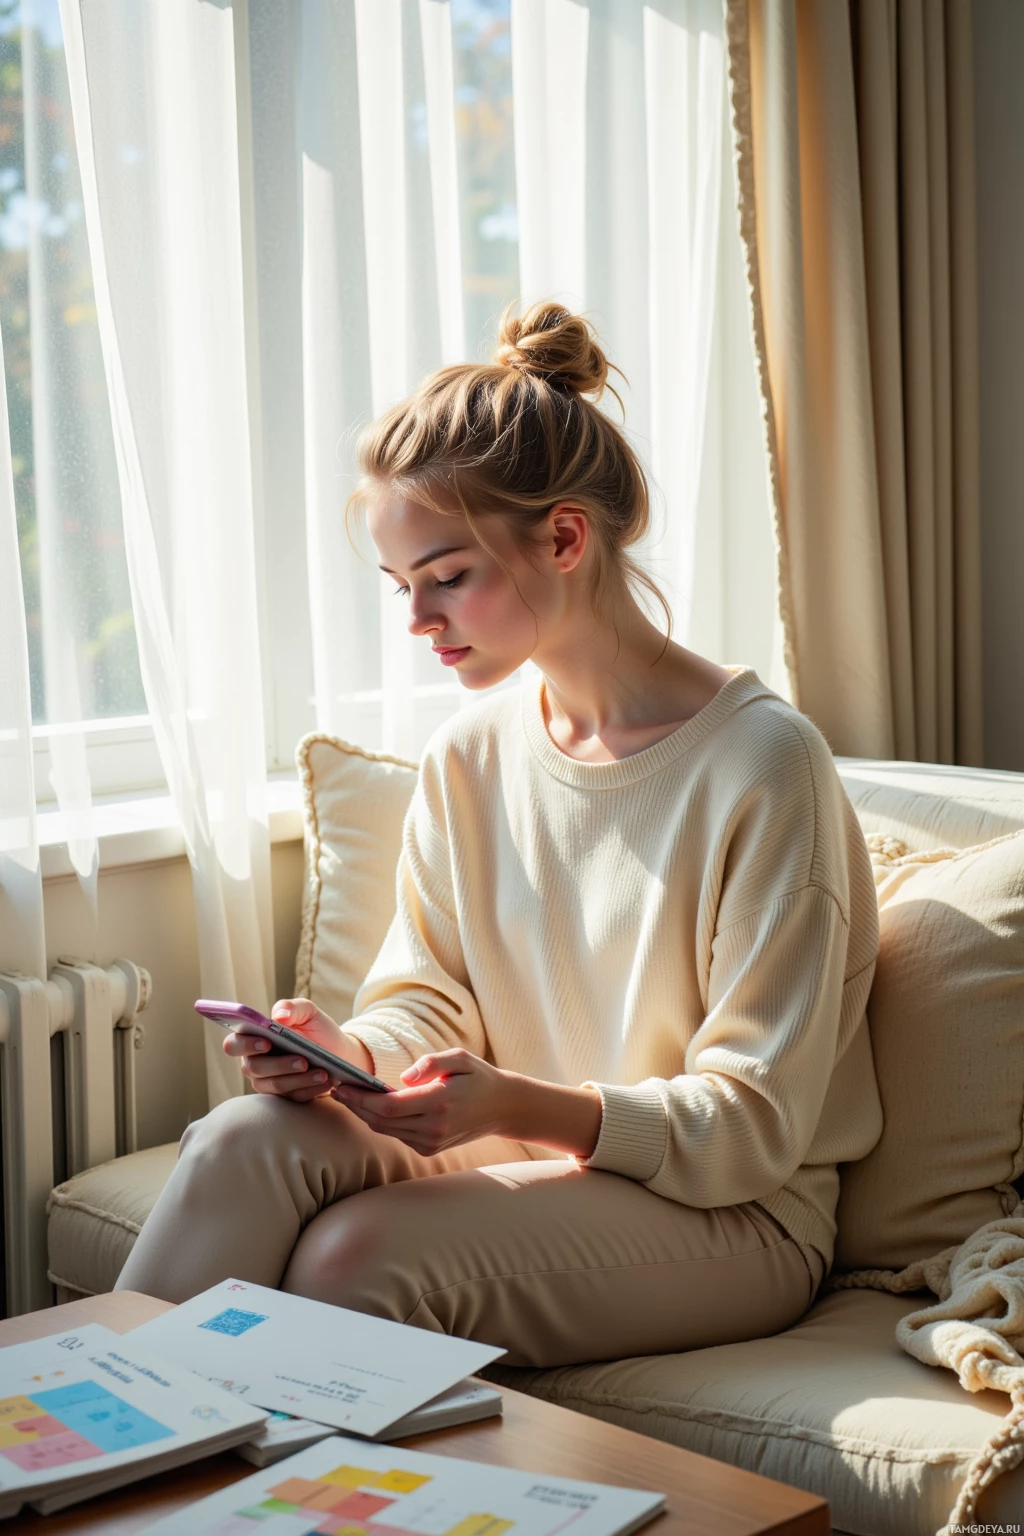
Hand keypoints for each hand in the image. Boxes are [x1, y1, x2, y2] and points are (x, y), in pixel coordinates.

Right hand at [222, 997, 372, 1102]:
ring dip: (300, 1079)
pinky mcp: (286, 1096)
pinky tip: (325, 1081)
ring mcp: (268, 1082)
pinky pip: (293, 1097)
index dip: (245, 1044)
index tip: (266, 1042)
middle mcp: (255, 1062)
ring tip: (322, 1072)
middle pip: (254, 1068)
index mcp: (253, 1038)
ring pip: (275, 1085)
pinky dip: (310, 1089)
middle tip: (303, 1060)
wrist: (339, 1049)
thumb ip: (292, 1008)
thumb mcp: (308, 1012)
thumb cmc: (317, 1029)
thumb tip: (279, 1016)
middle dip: (279, 1064)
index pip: (233, 1044)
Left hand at [330, 1048, 512, 1154]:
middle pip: (381, 1121)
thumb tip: (403, 1078)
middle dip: (355, 1106)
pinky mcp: (430, 1148)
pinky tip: (369, 1107)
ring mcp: (431, 1142)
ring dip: (364, 1115)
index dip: (361, 1098)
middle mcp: (434, 1128)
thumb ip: (430, 1063)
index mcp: (439, 1103)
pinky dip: (380, 1122)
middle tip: (336, 1089)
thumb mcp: (460, 1058)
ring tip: (347, 1096)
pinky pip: (397, 1135)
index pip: (389, 1106)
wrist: (503, 1107)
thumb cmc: (479, 1076)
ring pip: (386, 1131)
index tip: (342, 1085)